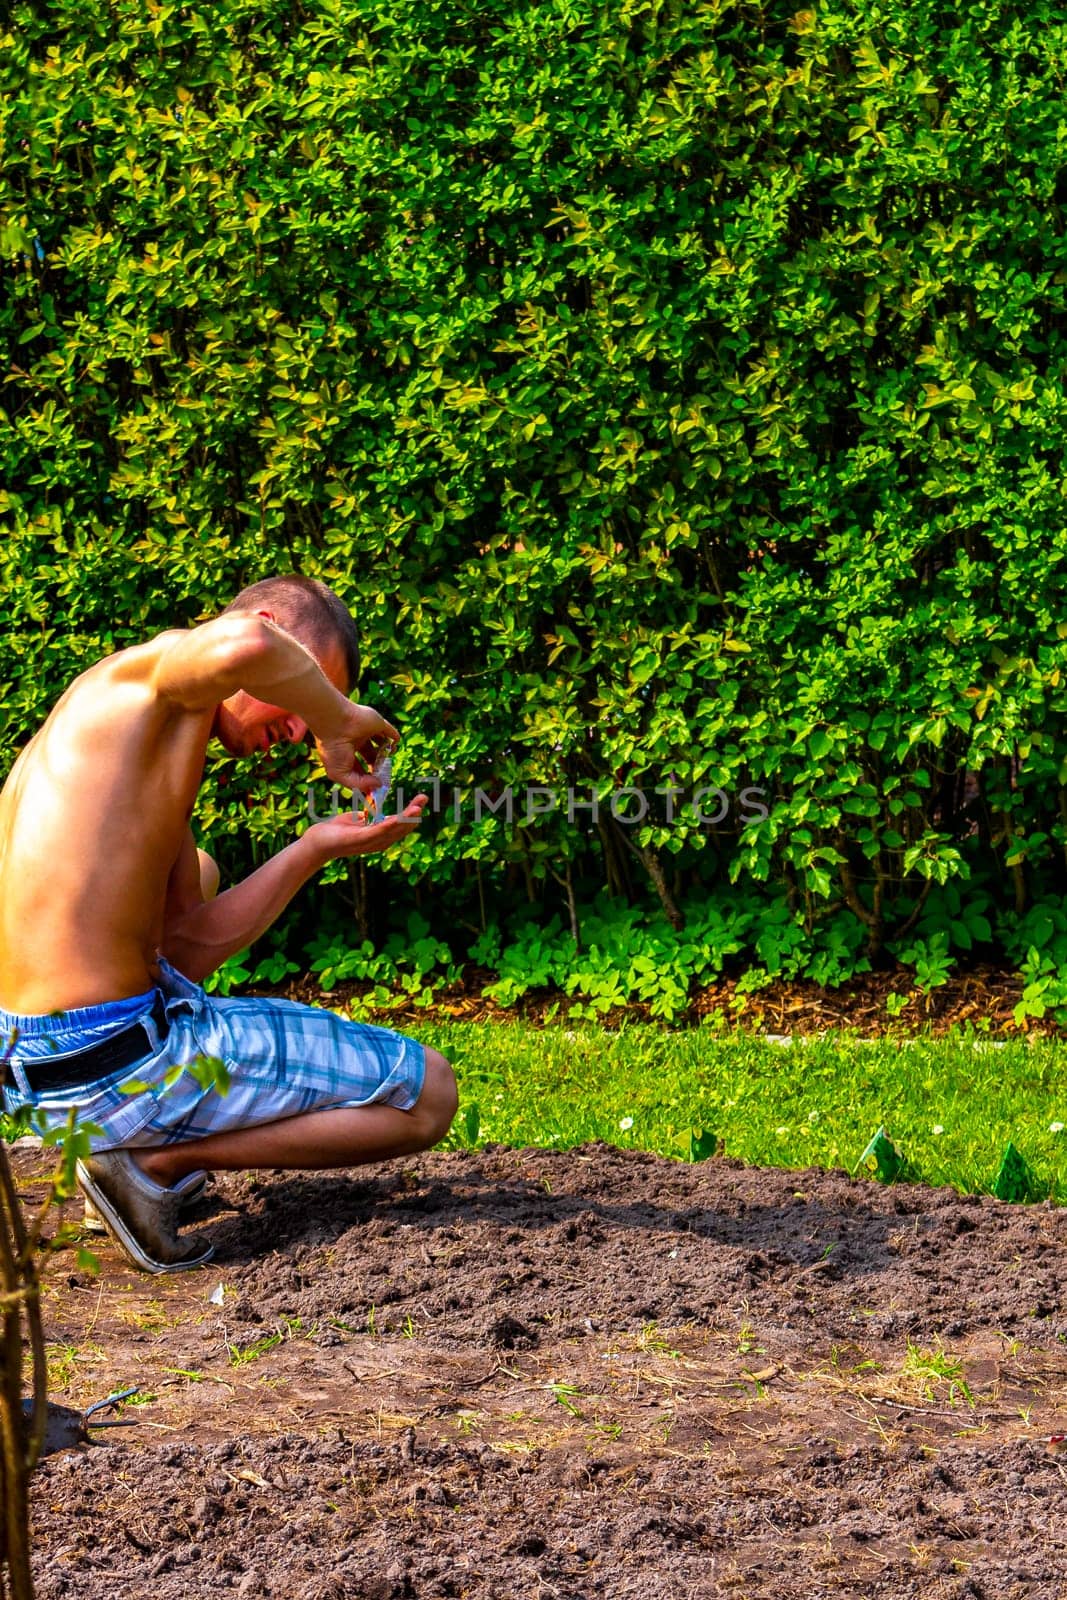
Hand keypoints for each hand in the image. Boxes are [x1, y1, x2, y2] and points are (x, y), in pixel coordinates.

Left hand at [303, 794, 428, 861]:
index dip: (413, 812)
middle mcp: (379, 841)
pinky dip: (389, 825)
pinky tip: (397, 817)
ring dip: (406, 818)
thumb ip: (369, 817)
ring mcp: (371, 842)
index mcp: (380, 836)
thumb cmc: (335, 832)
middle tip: (424, 798)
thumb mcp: (357, 821)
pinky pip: (377, 832)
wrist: (317, 842)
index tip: (422, 798)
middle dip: (414, 813)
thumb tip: (377, 811)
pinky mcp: (360, 840)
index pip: (402, 824)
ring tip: (418, 807)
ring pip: (394, 830)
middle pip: (403, 827)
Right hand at [313, 704, 399, 792]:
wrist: (335, 723)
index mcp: (344, 753)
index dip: (366, 778)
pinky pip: (390, 732)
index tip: (375, 788)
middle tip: (385, 777)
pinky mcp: (377, 723)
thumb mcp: (340, 774)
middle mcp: (355, 742)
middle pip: (370, 757)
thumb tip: (377, 785)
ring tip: (388, 761)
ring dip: (387, 753)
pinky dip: (395, 739)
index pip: (358, 768)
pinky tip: (395, 747)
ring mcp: (366, 732)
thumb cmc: (333, 749)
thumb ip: (359, 784)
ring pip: (380, 744)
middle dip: (377, 768)